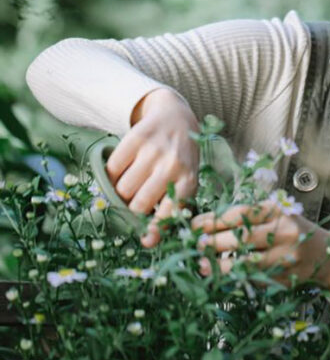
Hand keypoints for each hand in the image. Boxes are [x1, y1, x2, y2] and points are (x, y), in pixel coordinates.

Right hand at [106, 87, 199, 246]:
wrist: (176, 117)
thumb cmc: (180, 158)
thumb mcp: (185, 180)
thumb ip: (171, 208)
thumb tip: (148, 242)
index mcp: (188, 180)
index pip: (169, 213)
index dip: (155, 230)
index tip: (145, 241)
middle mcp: (173, 164)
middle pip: (139, 204)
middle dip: (131, 211)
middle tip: (132, 205)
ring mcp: (154, 149)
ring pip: (123, 188)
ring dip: (120, 193)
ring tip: (128, 186)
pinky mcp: (137, 136)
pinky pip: (113, 167)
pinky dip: (112, 174)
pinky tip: (121, 171)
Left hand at [191, 200, 329, 298]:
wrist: (327, 256)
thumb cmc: (293, 231)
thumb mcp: (277, 216)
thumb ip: (249, 219)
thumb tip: (209, 226)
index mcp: (278, 211)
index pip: (241, 213)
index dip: (215, 219)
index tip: (194, 224)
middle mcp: (284, 232)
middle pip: (243, 237)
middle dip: (215, 241)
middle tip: (196, 245)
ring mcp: (285, 257)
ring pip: (247, 262)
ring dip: (221, 265)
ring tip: (202, 265)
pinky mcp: (284, 278)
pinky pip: (255, 278)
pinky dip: (235, 278)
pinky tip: (221, 277)